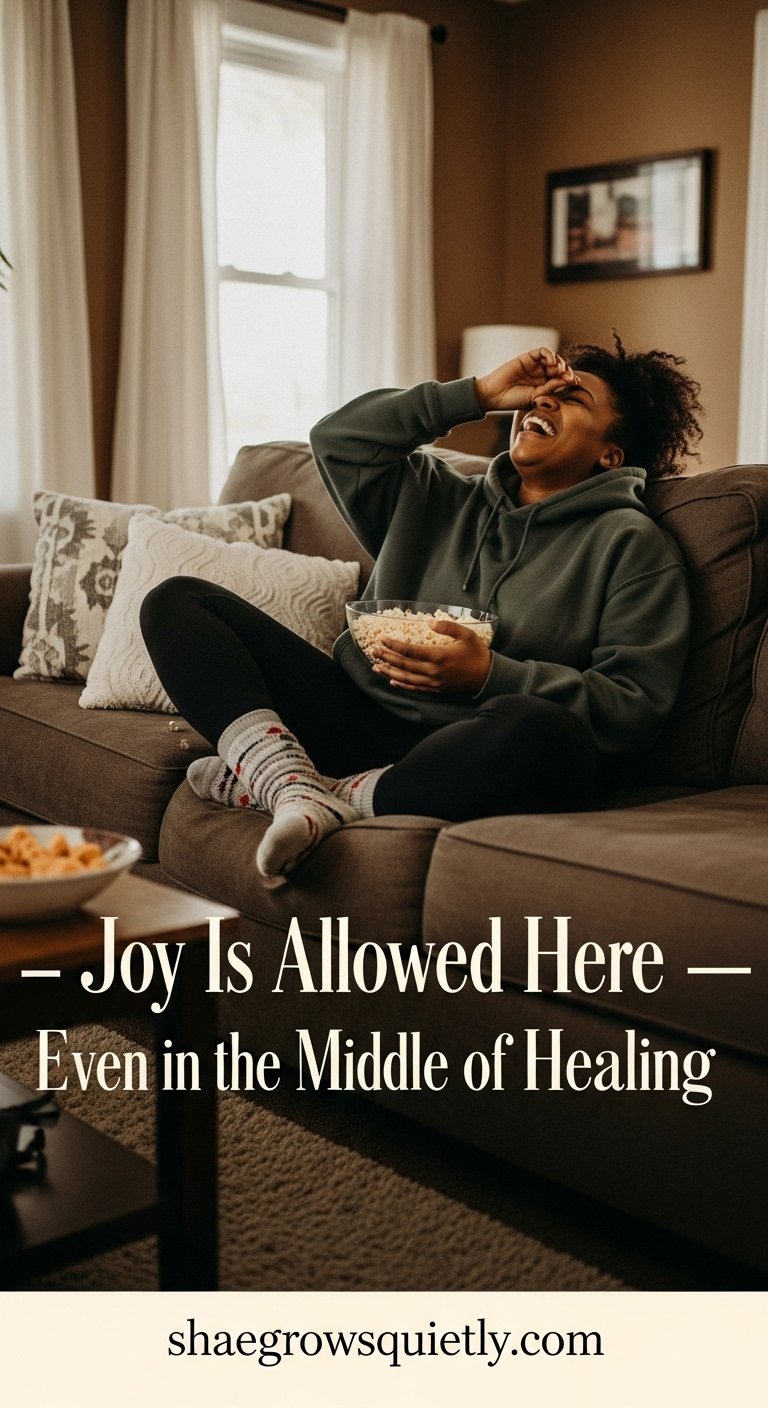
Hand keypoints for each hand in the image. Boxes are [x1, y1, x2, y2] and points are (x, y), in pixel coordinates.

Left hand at [371, 619, 491, 693]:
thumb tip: (429, 622)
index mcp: (439, 656)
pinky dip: (403, 685)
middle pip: (405, 665)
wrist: (487, 676)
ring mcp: (434, 682)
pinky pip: (416, 688)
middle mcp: (434, 671)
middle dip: (387, 658)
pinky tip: (392, 681)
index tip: (382, 639)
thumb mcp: (466, 634)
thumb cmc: (477, 653)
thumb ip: (448, 626)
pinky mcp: (437, 689)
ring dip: (390, 672)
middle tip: (373, 651)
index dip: (394, 645)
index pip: (410, 651)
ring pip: (407, 678)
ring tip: (376, 667)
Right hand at [474, 347, 578, 413]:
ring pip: (553, 359)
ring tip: (561, 369)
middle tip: (570, 376)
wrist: (495, 395)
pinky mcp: (528, 357)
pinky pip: (542, 352)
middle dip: (566, 371)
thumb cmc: (514, 400)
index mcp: (544, 386)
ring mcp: (535, 365)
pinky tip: (552, 361)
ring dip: (560, 362)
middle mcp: (541, 375)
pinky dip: (550, 354)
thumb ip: (551, 387)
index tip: (576, 382)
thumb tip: (568, 379)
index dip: (570, 379)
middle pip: (559, 368)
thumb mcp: (536, 396)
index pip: (561, 380)